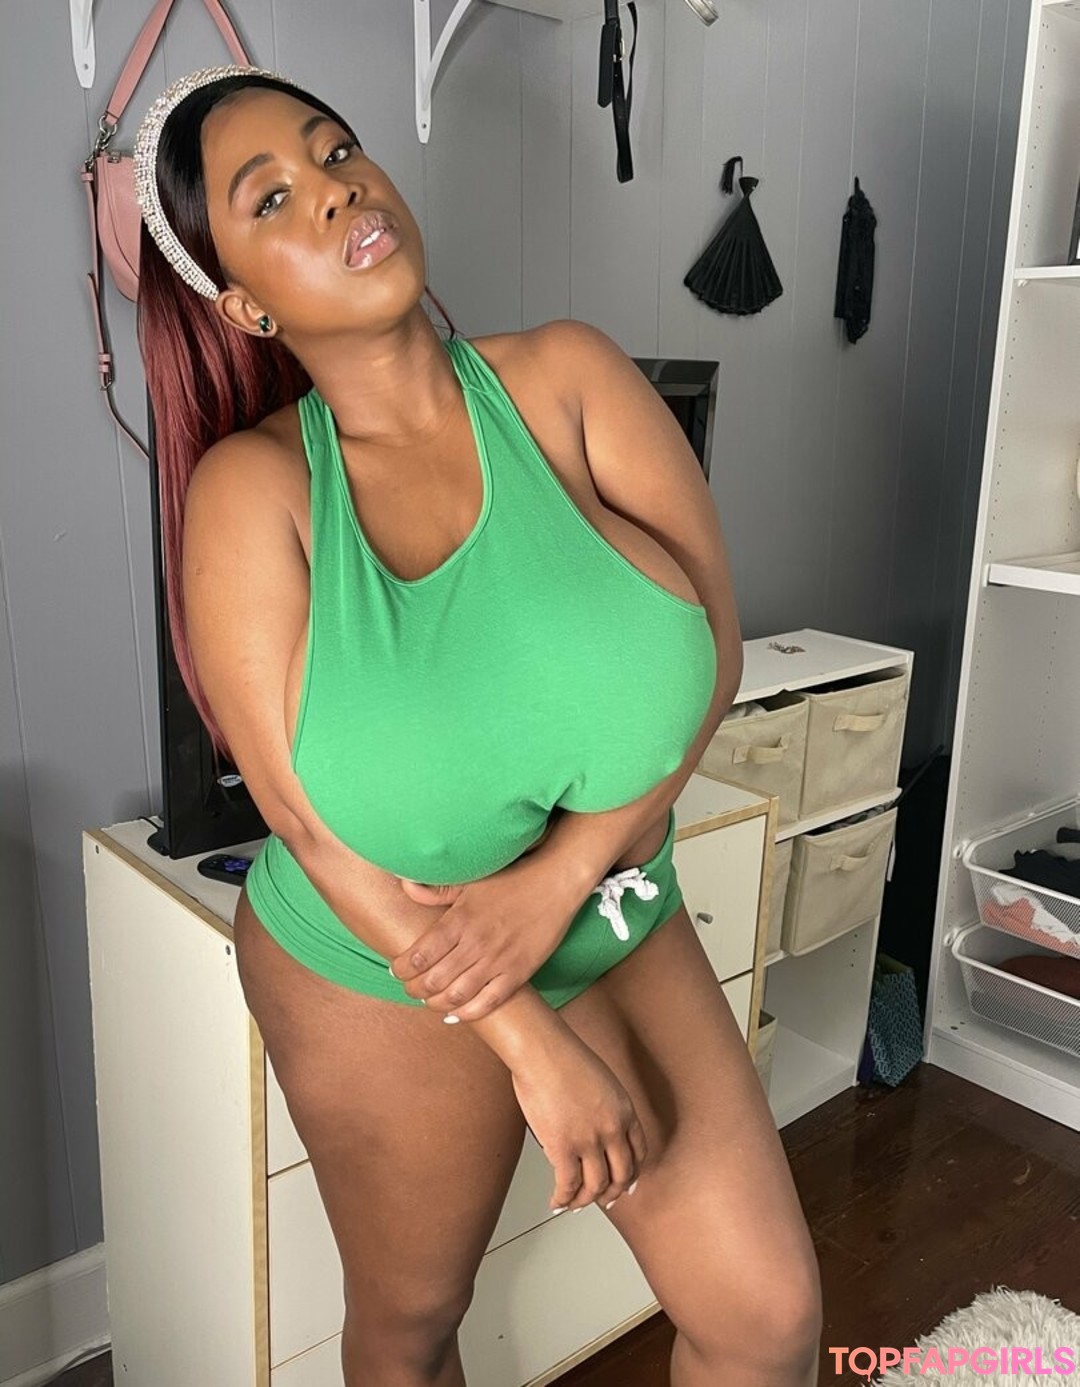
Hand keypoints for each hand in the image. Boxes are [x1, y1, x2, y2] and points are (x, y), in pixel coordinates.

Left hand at [388, 849, 586, 1021]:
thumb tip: (405, 887)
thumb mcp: (469, 879)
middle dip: (414, 989)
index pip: (420, 955)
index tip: (397, 970)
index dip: (402, 968)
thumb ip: (436, 890)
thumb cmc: (511, 878)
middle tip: (410, 988)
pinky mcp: (519, 972)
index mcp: (460, 920)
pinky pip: (489, 1002)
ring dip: (436, 1003)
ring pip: (457, 996)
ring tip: (430, 1000)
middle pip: (433, 980)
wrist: (555, 882)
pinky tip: (456, 1013)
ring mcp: (498, 960)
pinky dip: (468, 1013)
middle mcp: (476, 943)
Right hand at [511, 1026, 646, 1212]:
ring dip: (585, 1200)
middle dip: (612, 1192)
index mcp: (624, 1110)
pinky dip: (563, 1198)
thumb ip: (604, 1106)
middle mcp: (612, 1129)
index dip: (632, 1172)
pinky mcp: (563, 1148)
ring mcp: (589, 1141)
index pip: (638, 1151)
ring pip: (595, 1186)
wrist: (543, 1051)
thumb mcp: (601, 1080)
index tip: (626, 1182)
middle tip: (604, 1200)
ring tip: (575, 1203)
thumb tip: (593, 1123)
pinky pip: (568, 1185)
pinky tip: (556, 1201)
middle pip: (621, 1174)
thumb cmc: (564, 1056)